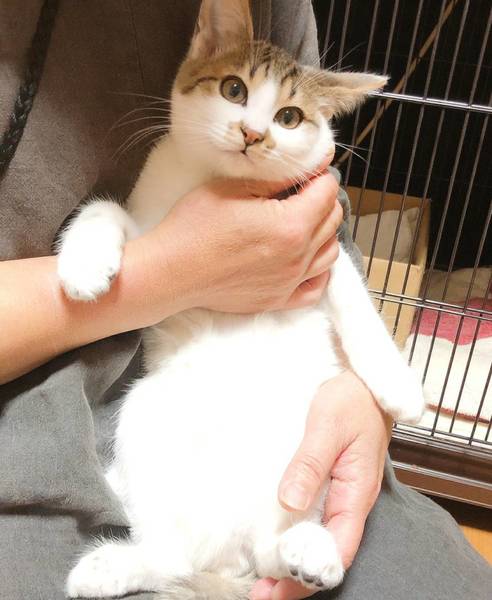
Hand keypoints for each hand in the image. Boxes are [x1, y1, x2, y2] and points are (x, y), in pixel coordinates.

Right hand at [145, 171, 342, 314]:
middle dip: (323, 201)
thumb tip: (308, 167)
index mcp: (290, 224)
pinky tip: (305, 259)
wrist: (172, 271)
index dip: (320, 176)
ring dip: (323, 233)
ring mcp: (290, 282)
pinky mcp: (278, 300)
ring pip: (329, 253)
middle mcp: (297, 256)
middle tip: (301, 193)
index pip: (327, 193)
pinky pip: (316, 287)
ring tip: (302, 223)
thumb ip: (277, 179)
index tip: (307, 173)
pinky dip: (318, 270)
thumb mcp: (233, 188)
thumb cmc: (195, 226)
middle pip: (333, 221)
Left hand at [250, 371, 391, 599]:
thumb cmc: (350, 401)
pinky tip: (273, 537)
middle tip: (258, 592)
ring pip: (318, 539)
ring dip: (292, 560)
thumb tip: (289, 502)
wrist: (363, 384)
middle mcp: (350, 501)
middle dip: (295, 577)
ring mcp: (340, 494)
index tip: (275, 590)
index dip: (307, 575)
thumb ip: (310, 464)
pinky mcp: (330, 484)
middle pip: (326, 553)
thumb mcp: (327, 427)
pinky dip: (294, 535)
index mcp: (355, 493)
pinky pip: (314, 518)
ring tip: (260, 574)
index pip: (336, 550)